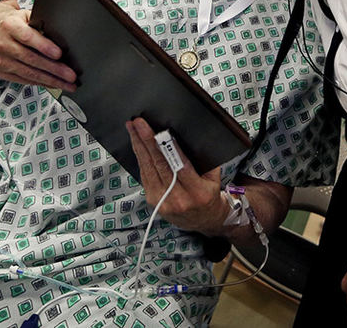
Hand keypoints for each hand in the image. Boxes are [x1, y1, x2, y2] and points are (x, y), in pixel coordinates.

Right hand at [0, 0, 76, 90]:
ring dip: (51, 80)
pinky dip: (41, 83)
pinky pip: (25, 80)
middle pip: (31, 59)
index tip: (59, 54)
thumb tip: (61, 34)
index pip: (27, 37)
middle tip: (70, 75)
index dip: (44, 46)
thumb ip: (39, 23)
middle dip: (54, 69)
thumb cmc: (12, 22)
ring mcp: (1, 60)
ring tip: (68, 84)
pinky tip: (54, 84)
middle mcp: (3, 44)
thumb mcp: (24, 15)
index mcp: (9, 25)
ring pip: (29, 73)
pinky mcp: (2, 72)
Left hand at [126, 117, 224, 234]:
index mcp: (198, 193)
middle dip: (147, 142)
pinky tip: (137, 145)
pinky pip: (145, 176)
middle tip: (139, 124)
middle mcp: (178, 199)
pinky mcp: (153, 201)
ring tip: (133, 129)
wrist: (204, 222)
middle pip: (159, 165)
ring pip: (148, 169)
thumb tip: (189, 136)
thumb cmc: (209, 195)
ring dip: (139, 146)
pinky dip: (140, 158)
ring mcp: (163, 202)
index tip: (160, 132)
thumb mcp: (214, 178)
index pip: (180, 167)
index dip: (168, 149)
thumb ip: (203, 160)